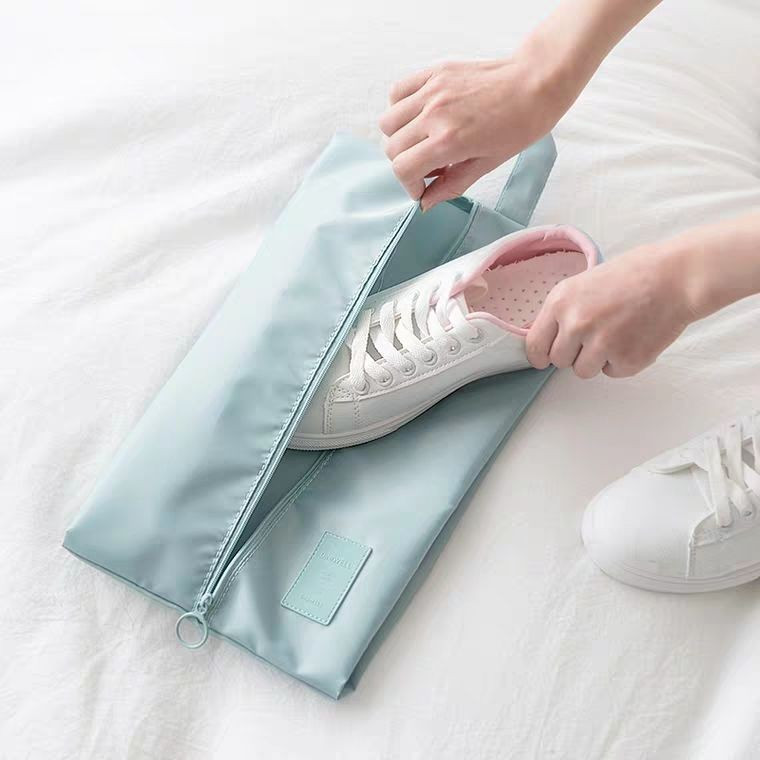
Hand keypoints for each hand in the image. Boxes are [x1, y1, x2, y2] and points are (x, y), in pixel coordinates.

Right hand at [379, 54, 578, 210]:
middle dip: (406, 164)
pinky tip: (420, 116)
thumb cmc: (520, 124)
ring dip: (400, 137)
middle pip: (392, 148)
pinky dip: (400, 108)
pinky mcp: (435, 72)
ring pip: (388, 121)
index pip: (403, 168)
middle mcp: (435, 114)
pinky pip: (397, 92)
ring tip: (422, 140)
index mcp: (449, 140)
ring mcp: (432, 90)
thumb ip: (452, 184)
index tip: (423, 188)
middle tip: (428, 166)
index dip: (410, 185)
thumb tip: (426, 203)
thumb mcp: (488, 164)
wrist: (536, 82)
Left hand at [526, 245, 696, 378]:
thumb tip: (547, 337)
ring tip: (617, 334)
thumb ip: (564, 311)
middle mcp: (576, 325)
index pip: (535, 345)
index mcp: (561, 302)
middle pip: (559, 361)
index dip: (540, 355)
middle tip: (597, 335)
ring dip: (597, 360)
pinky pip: (611, 372)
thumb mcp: (583, 283)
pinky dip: (622, 361)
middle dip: (574, 353)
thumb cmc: (633, 275)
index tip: (545, 358)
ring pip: (583, 371)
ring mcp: (601, 344)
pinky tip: (634, 337)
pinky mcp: (626, 360)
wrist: (676, 277)